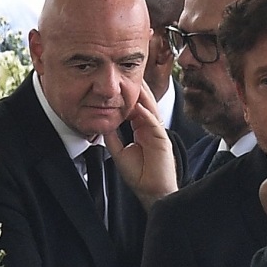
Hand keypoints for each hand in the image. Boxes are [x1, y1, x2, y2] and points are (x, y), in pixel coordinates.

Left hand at [105, 82, 177, 209]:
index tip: (117, 86)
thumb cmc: (139, 176)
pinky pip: (154, 123)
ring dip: (143, 97)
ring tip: (135, 83)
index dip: (127, 97)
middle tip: (128, 75)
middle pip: (144, 104)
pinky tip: (139, 106)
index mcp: (142, 131)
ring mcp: (157, 133)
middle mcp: (150, 129)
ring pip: (150, 110)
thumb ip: (113, 138)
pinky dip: (146, 114)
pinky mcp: (163, 140)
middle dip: (138, 90)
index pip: (135, 109)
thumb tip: (104, 124)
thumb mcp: (119, 153)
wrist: (152, 191)